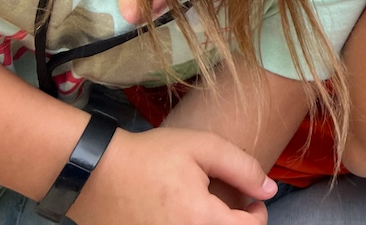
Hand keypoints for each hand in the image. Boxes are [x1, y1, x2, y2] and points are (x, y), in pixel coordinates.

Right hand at [68, 126, 275, 224]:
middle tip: (233, 208)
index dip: (259, 216)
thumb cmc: (150, 156)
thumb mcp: (202, 148)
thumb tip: (270, 190)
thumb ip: (243, 169)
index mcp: (200, 220)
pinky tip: (181, 215)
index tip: (253, 200)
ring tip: (205, 210)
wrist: (95, 172)